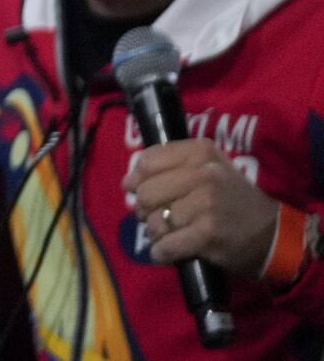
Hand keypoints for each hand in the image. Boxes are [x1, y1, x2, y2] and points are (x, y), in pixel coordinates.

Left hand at [124, 138, 280, 275]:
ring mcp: (206, 204)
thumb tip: (128, 181)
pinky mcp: (208, 234)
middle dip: (144, 209)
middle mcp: (204, 173)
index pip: (147, 162)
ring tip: (168, 234)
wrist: (274, 234)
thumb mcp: (209, 168)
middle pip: (145, 192)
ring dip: (155, 233)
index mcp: (201, 152)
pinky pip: (166, 245)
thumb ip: (171, 166)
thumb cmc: (233, 199)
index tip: (136, 189)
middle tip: (156, 216)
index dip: (136, 179)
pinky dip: (161, 252)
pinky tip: (166, 252)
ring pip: (154, 220)